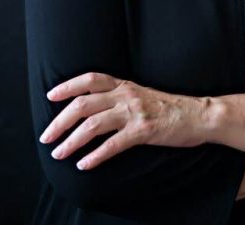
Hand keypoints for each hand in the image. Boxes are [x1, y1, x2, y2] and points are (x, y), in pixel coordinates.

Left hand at [39, 72, 209, 169]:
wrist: (198, 114)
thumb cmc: (169, 108)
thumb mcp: (141, 95)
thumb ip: (119, 98)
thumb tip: (93, 108)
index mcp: (124, 85)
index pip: (90, 79)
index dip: (68, 86)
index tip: (51, 96)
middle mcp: (126, 95)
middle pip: (83, 104)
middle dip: (60, 121)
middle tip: (46, 137)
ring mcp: (135, 112)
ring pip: (93, 125)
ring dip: (71, 141)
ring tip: (58, 154)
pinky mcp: (144, 130)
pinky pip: (113, 144)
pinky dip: (95, 156)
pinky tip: (84, 165)